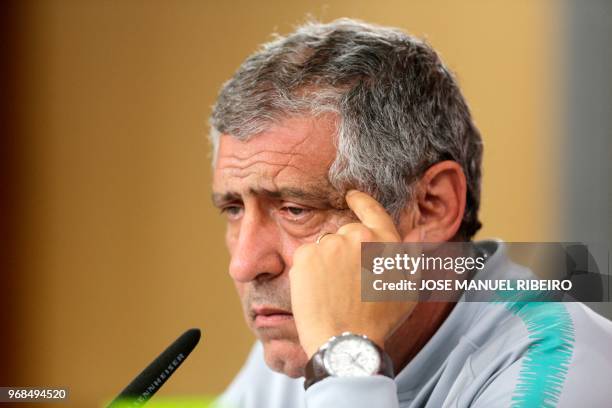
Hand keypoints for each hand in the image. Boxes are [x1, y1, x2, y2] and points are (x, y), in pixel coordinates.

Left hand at [289, 190, 417, 357]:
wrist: (345, 341)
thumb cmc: (379, 320)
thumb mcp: (408, 289)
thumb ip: (411, 256)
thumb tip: (418, 232)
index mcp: (383, 241)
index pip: (371, 209)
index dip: (360, 200)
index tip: (351, 195)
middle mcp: (356, 236)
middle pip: (345, 233)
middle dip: (345, 251)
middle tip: (348, 281)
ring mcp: (328, 245)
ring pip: (325, 246)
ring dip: (327, 261)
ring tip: (334, 291)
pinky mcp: (304, 256)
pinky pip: (307, 256)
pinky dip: (310, 271)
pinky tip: (318, 291)